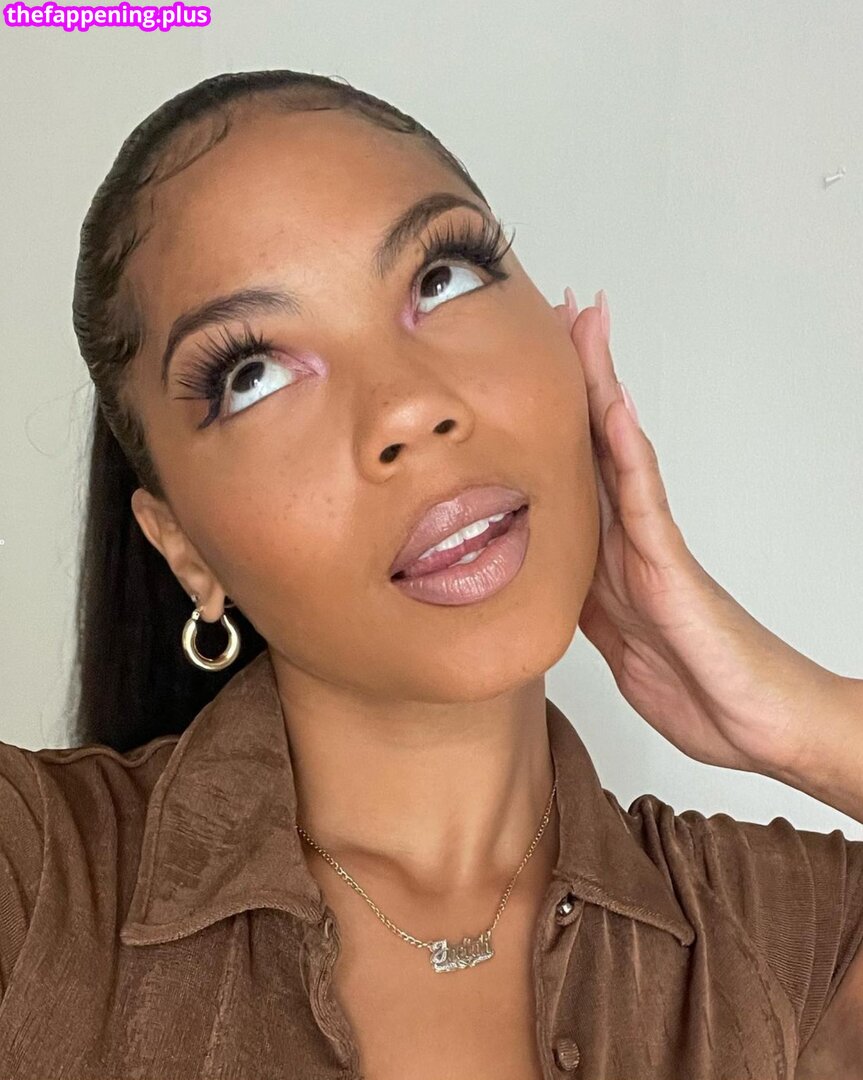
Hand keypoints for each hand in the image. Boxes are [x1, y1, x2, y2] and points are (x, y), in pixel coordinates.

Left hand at [554, 289, 849, 780]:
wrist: (760, 727)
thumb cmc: (700, 687)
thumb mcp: (615, 645)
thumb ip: (585, 602)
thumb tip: (545, 577)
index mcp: (606, 556)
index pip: (572, 468)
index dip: (549, 415)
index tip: (527, 360)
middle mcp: (630, 538)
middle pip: (595, 440)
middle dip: (577, 374)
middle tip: (562, 307)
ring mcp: (653, 548)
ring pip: (619, 452)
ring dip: (600, 387)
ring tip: (587, 324)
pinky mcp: (673, 572)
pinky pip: (645, 504)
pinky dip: (628, 454)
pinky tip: (614, 407)